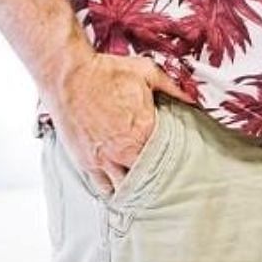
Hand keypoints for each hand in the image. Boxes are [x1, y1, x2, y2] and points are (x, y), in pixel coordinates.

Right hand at [46, 51, 195, 195]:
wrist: (69, 76)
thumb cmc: (105, 73)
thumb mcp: (146, 72)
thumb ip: (172, 87)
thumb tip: (192, 97)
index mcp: (144, 129)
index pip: (168, 156)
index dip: (174, 160)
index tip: (179, 162)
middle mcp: (124, 149)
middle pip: (148, 177)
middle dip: (156, 178)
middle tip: (163, 179)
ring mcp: (104, 159)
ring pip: (125, 188)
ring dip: (134, 187)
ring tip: (142, 186)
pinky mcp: (86, 162)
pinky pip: (102, 186)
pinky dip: (112, 189)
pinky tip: (119, 187)